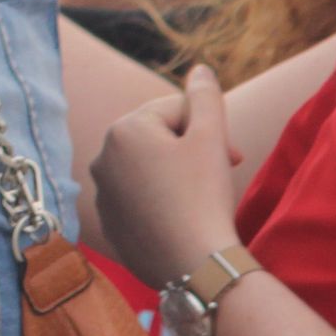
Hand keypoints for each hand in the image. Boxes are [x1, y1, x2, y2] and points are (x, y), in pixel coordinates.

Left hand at [88, 63, 248, 289]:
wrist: (193, 266)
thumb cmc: (203, 196)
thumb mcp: (210, 137)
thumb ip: (205, 96)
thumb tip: (199, 68)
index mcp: (122, 130)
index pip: (176, 111)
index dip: (210, 129)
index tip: (234, 155)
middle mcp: (102, 158)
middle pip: (159, 139)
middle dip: (193, 149)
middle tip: (222, 173)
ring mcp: (101, 194)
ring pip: (150, 169)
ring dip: (177, 173)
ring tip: (201, 196)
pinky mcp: (109, 223)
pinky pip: (140, 199)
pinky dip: (162, 201)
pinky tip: (183, 218)